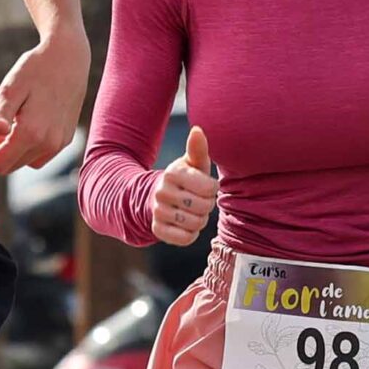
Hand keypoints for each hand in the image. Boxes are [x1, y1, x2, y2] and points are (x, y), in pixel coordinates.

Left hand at [0, 31, 89, 174]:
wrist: (69, 56)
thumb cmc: (36, 69)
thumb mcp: (11, 88)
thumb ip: (1, 115)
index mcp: (32, 134)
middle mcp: (48, 144)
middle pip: (10, 164)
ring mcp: (59, 143)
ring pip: (24, 160)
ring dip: (7, 144)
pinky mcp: (66, 137)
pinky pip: (39, 152)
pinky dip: (24, 142)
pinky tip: (18, 119)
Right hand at [150, 124, 216, 246]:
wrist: (157, 197)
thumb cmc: (185, 178)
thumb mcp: (192, 163)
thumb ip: (198, 149)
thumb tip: (198, 129)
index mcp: (172, 173)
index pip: (210, 188)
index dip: (212, 190)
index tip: (204, 187)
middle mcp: (162, 192)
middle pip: (204, 207)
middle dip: (206, 205)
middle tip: (198, 201)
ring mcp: (158, 211)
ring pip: (195, 223)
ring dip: (199, 220)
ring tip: (192, 212)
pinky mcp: (157, 229)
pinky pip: (185, 238)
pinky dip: (190, 234)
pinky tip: (185, 225)